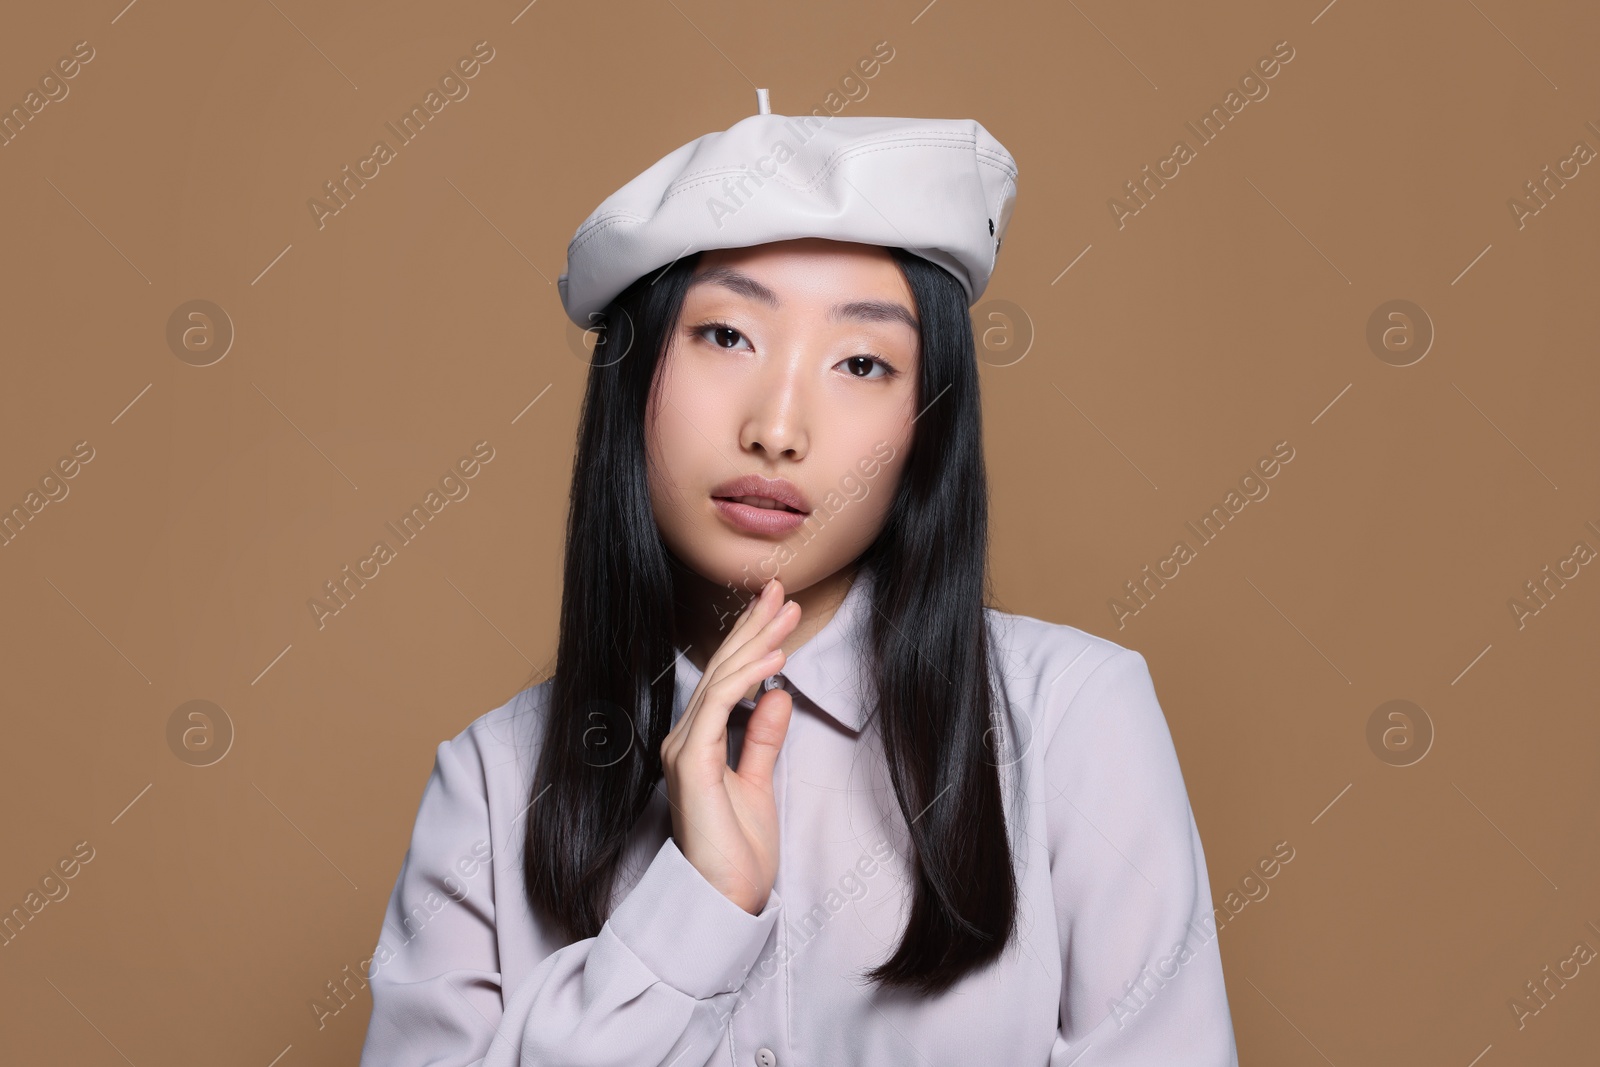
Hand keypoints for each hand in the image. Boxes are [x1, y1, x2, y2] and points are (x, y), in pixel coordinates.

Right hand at [660, 578, 799, 913]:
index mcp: (698, 744)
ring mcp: (684, 750)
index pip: (726, 679)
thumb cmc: (737, 855)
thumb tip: (777, 695)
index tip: (779, 610)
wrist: (724, 901)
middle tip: (782, 590)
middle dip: (754, 626)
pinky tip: (774, 658)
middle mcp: (684, 740)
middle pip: (722, 669)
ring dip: (756, 642)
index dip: (751, 640)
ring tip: (787, 614)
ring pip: (720, 680)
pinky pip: (719, 706)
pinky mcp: (691, 763)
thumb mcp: (758, 786)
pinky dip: (747, 677)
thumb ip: (763, 740)